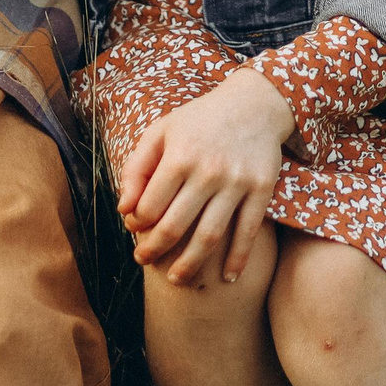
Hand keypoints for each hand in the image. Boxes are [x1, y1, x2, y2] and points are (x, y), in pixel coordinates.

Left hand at [117, 69, 294, 288]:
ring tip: (176, 280)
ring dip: (190, 265)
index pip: (150, 206)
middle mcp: (208, 172)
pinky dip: (237, 259)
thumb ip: (136, 168)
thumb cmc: (199, 120)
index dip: (137, 223)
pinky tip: (227, 278)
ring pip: (209, 236)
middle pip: (175, 226)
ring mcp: (237, 183)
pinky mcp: (261, 191)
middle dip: (154, 250)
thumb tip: (124, 209)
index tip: (134, 228)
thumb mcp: (160, 131)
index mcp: (179, 157)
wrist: (254, 104)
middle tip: (144, 261)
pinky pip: (247, 232)